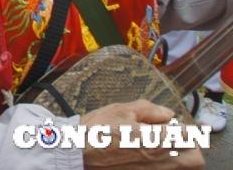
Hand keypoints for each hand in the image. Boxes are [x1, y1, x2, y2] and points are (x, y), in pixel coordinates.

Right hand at [80, 99, 203, 167]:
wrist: (78, 153)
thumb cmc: (97, 129)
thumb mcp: (121, 110)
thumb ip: (149, 110)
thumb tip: (167, 114)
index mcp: (158, 139)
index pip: (191, 135)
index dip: (188, 127)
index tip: (179, 124)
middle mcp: (161, 160)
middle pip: (196, 159)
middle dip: (191, 146)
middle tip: (176, 136)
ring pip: (184, 168)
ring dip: (180, 156)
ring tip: (162, 146)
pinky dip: (165, 164)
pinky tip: (149, 155)